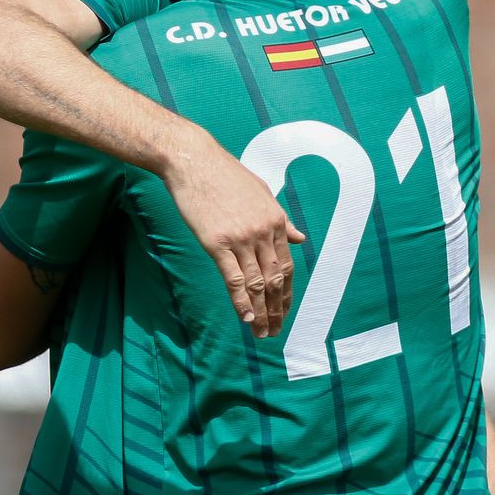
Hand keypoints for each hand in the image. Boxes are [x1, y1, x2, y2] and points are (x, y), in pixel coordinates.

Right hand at [162, 139, 304, 337]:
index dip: (286, 292)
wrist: (194, 161)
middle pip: (274, 279)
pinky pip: (233, 279)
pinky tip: (245, 318)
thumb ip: (281, 219)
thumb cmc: (224, 174)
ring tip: (262, 332)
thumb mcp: (261, 192)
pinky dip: (241, 302)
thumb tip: (301, 237)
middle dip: (276, 309)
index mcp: (275, 220)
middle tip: (275, 330)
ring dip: (261, 312)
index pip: (286, 265)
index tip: (283, 310)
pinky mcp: (217, 243)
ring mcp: (241, 239)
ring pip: (256, 284)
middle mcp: (262, 232)